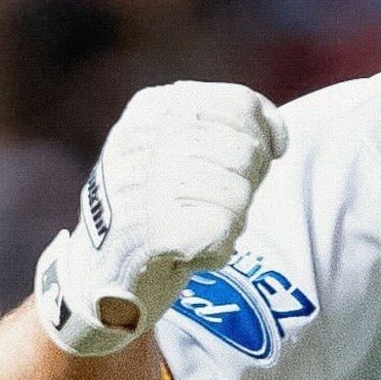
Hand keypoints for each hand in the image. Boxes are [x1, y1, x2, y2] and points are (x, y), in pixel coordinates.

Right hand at [37, 83, 287, 357]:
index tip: (254, 162)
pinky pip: (225, 231)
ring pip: (239, 193)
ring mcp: (146, 183)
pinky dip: (217, 251)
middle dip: (244, 185)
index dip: (262, 136)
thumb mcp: (175, 149)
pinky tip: (187, 255)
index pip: (238, 104)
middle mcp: (144, 138)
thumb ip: (225, 130)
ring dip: (230, 221)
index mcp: (151, 110)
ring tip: (190, 228)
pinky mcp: (155, 231)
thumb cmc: (152, 208)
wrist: (101, 275)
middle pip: (246, 150)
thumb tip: (279, 138)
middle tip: (207, 207)